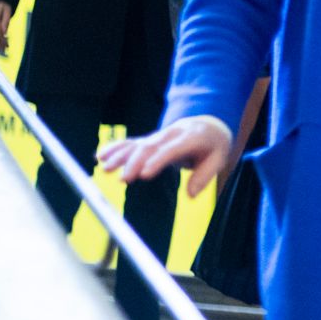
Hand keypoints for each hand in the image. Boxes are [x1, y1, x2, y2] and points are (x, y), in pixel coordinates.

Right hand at [98, 116, 231, 198]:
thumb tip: (190, 195)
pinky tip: (101, 156)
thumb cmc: (213, 145)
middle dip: (134, 162)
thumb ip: (204, 176)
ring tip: (105, 168)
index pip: (171, 150)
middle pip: (149, 147)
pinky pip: (131, 143)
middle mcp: (170, 135)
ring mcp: (158, 136)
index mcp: (190, 138)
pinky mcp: (150, 141)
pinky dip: (116, 148)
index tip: (143, 174)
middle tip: (122, 179)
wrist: (208, 124)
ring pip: (137, 144)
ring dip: (120, 156)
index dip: (157, 161)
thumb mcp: (219, 158)